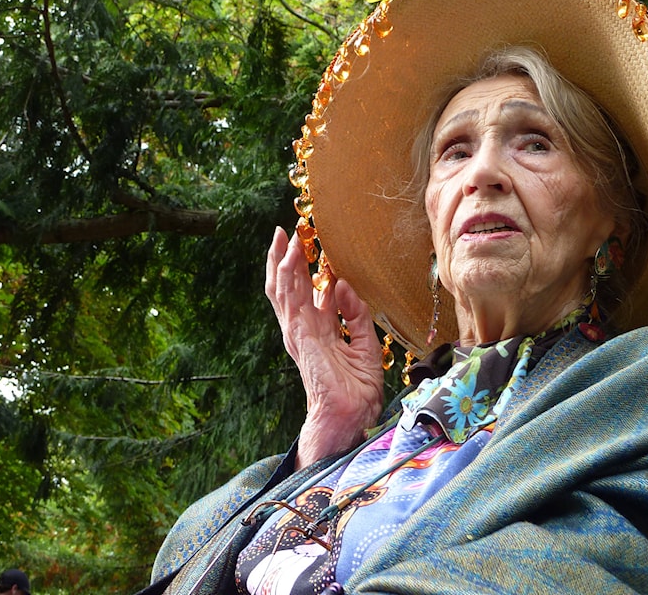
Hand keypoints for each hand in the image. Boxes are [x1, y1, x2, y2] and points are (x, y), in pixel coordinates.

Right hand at [265, 226, 383, 468]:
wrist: (348, 415)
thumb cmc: (357, 390)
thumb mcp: (366, 344)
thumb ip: (357, 314)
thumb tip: (346, 285)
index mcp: (320, 331)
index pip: (307, 293)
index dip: (307, 270)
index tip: (310, 245)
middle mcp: (305, 329)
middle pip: (288, 287)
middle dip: (285, 259)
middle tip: (286, 232)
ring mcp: (298, 331)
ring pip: (282, 288)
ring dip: (281, 260)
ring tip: (284, 235)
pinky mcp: (299, 334)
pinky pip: (289, 298)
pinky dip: (286, 274)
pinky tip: (289, 255)